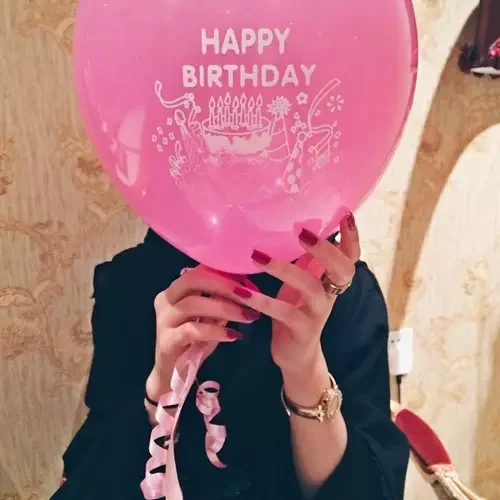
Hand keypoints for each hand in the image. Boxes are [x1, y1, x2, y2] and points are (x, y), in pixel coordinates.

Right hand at [146, 267, 259, 407]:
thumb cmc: (194, 341)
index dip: (223, 272)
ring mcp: (163, 320)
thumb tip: (246, 286)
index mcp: (175, 290)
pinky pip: (191, 330)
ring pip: (192, 304)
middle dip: (223, 285)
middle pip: (192, 280)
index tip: (247, 279)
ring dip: (224, 308)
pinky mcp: (167, 341)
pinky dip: (215, 331)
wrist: (173, 374)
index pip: (198, 271)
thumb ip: (221, 301)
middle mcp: (166, 301)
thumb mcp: (210, 317)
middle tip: (248, 295)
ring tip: (247, 316)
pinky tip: (233, 335)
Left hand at [240, 213, 360, 377]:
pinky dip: (262, 301)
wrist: (296, 356)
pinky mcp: (302, 330)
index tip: (345, 214)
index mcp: (330, 281)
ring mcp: (318, 313)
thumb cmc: (295, 313)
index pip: (350, 257)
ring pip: (310, 288)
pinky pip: (284, 313)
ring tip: (257, 256)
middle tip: (302, 232)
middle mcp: (329, 295)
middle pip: (342, 270)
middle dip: (325, 249)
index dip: (352, 237)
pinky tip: (242, 291)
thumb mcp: (300, 285)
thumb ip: (304, 262)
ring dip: (283, 269)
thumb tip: (296, 228)